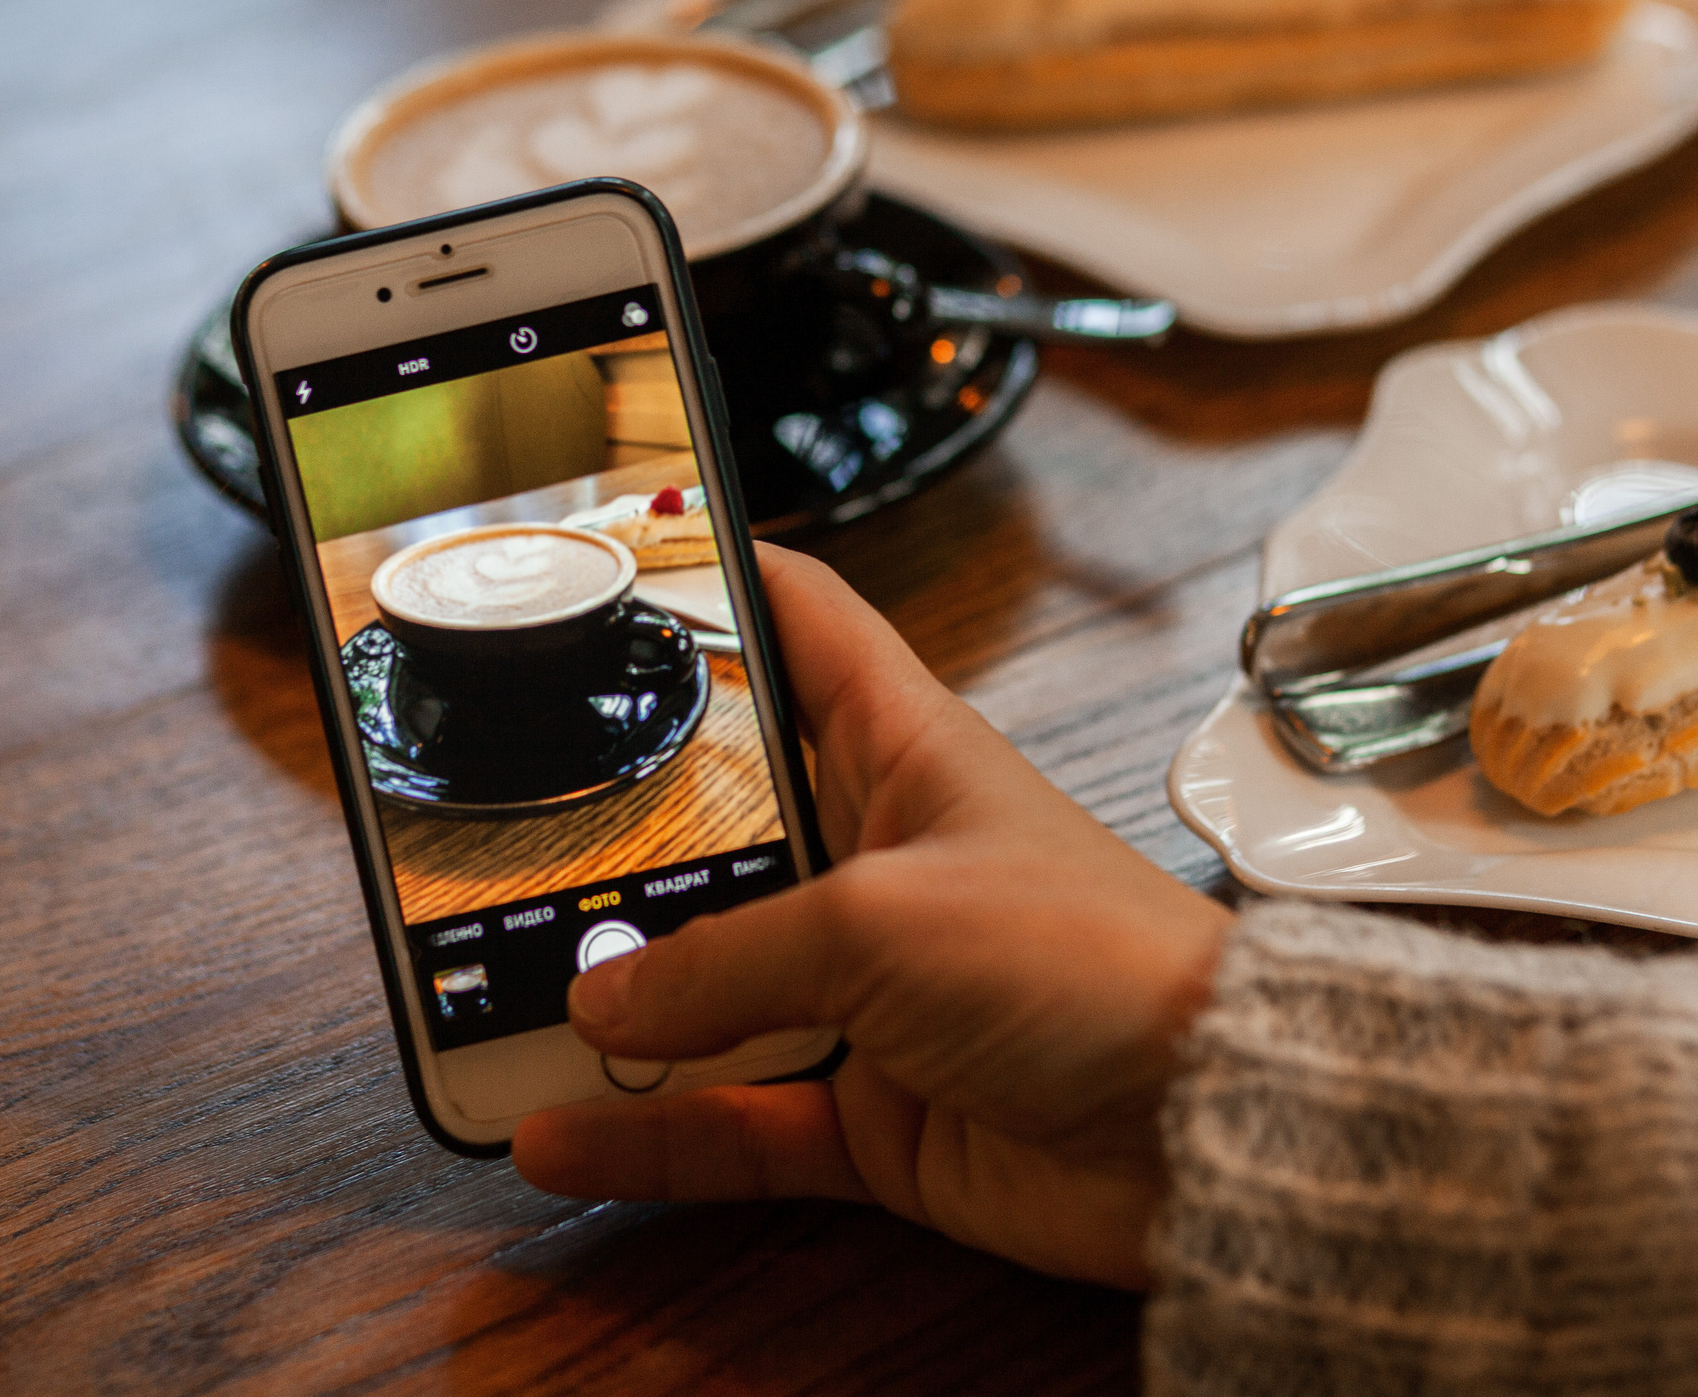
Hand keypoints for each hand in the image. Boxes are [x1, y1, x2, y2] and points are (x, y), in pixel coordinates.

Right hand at [511, 546, 1231, 1285]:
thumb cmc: (1092, 964)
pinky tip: (557, 1138)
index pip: (802, 625)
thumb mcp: (879, 923)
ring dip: (611, 1010)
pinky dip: (648, 1136)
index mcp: (904, 753)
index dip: (720, 580)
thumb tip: (604, 998)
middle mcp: (878, 860)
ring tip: (493, 1008)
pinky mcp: (871, 1110)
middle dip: (616, 837)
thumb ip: (725, 958)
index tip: (619, 559)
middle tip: (503, 828)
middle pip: (719, 824)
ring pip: (707, 990)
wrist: (1203, 1129)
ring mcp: (870, 991)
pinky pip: (733, 1120)